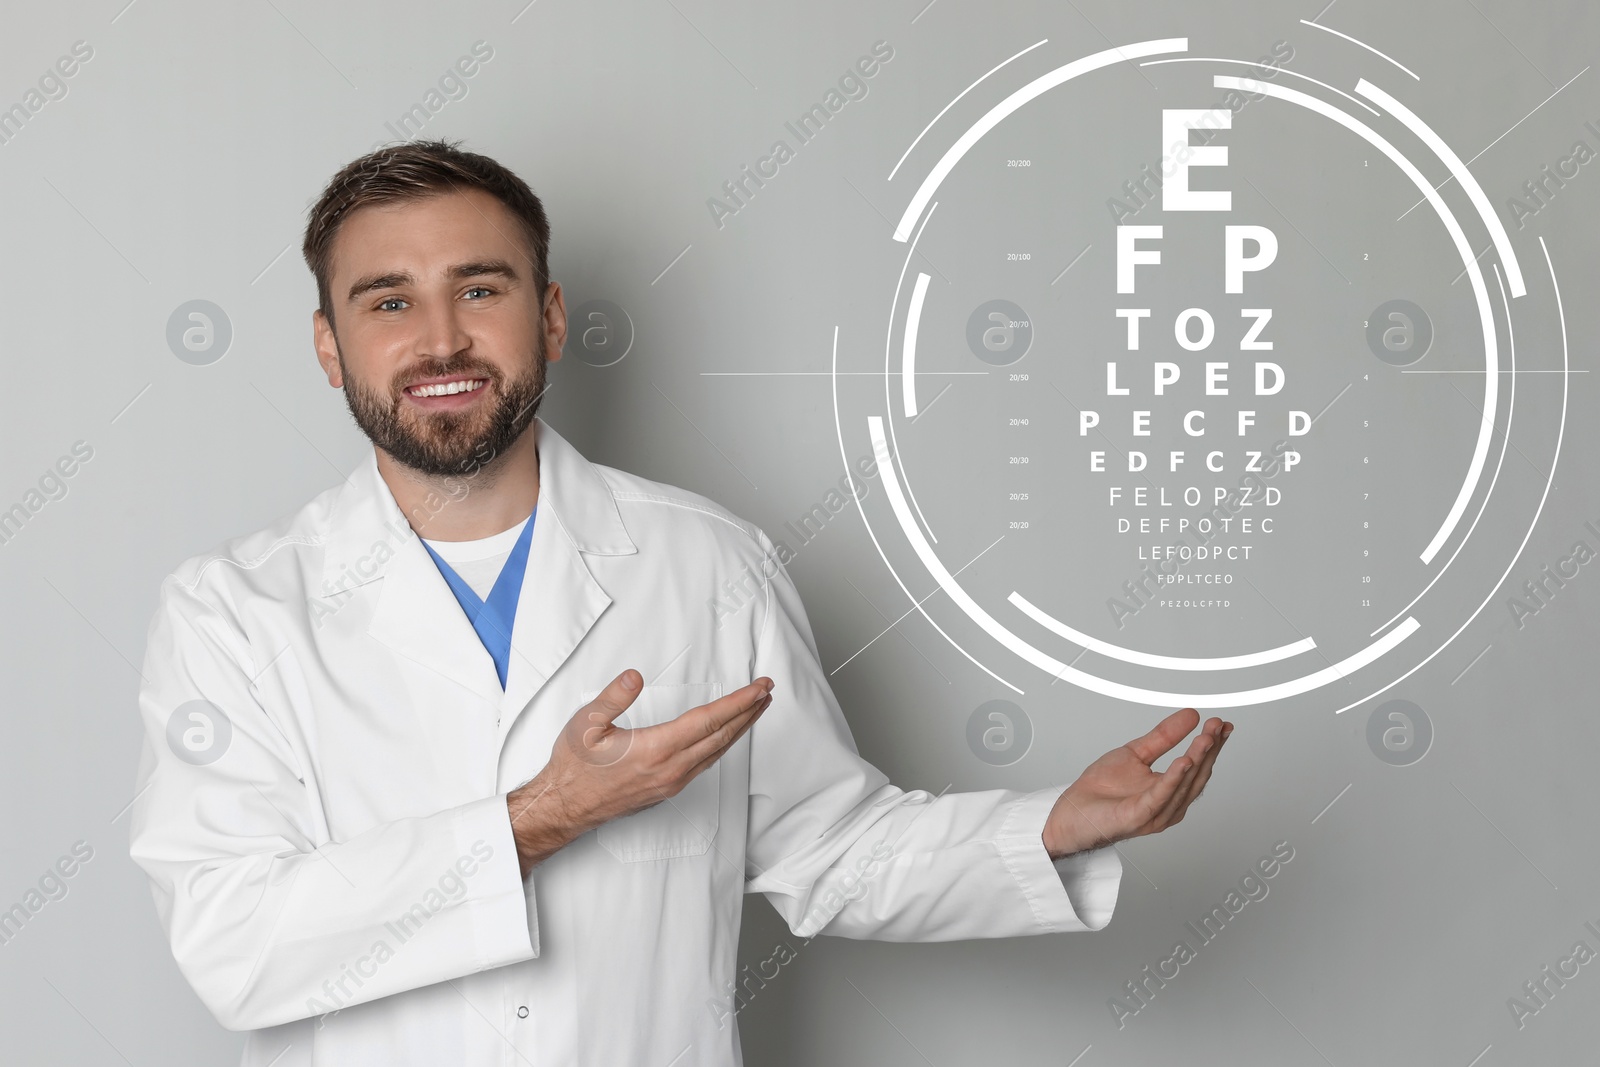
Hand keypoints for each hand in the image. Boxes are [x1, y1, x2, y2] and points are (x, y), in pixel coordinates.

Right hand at [506, 669, 773, 876]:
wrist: (565, 807)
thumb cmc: (574, 766)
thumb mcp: (586, 723)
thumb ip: (613, 697)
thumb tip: (635, 676)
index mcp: (655, 750)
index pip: (708, 720)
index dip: (738, 702)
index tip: (759, 687)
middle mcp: (670, 769)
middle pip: (722, 736)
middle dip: (749, 711)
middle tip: (768, 690)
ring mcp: (672, 782)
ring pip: (717, 752)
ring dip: (740, 728)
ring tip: (756, 708)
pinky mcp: (668, 789)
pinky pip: (705, 763)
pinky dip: (723, 744)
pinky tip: (726, 734)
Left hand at [1042, 709, 1232, 858]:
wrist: (1073, 813)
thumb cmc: (1102, 792)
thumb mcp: (1136, 753)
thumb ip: (1163, 736)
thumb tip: (1190, 716)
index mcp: (1169, 789)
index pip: (1197, 765)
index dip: (1212, 744)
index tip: (1221, 724)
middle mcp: (1168, 804)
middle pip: (1196, 775)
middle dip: (1208, 749)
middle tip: (1216, 727)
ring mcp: (1156, 813)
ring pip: (1183, 785)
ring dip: (1197, 760)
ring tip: (1205, 739)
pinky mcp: (1139, 817)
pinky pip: (1160, 797)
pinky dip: (1173, 779)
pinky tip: (1183, 762)